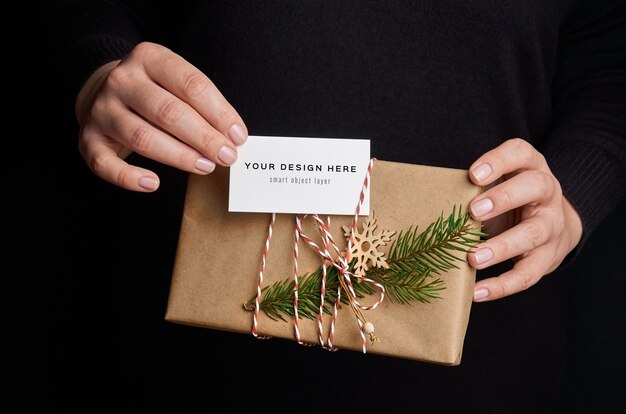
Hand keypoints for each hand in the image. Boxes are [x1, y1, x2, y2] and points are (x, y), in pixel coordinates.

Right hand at [75, 42, 247, 191]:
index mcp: (149, 58)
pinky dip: (128, 177)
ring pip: (141, 137)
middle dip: (203, 137)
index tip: (238, 136)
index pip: (191, 84)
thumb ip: (203, 103)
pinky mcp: (88, 139)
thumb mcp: (176, 81)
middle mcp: (122, 81)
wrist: (102, 90)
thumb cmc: (154, 91)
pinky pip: (105, 164)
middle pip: (168, 112)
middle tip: (227, 156)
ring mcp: (102, 109)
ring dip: (178, 156)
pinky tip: (152, 183)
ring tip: (205, 167)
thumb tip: (234, 136)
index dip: (219, 113)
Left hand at [467, 138, 582, 301]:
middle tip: (474, 211)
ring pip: (533, 234)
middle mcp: (546, 193)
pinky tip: (477, 292)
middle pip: (535, 187)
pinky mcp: (547, 257)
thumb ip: (473, 187)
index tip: (473, 175)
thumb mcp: (498, 181)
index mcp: (530, 167)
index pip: (520, 153)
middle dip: (503, 199)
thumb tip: (426, 201)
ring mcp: (550, 225)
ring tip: (472, 258)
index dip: (499, 161)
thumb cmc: (510, 198)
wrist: (552, 222)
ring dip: (501, 247)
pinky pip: (527, 274)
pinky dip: (501, 286)